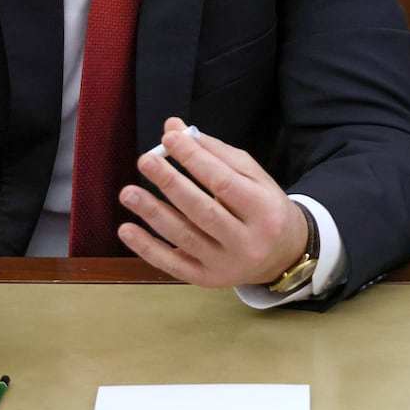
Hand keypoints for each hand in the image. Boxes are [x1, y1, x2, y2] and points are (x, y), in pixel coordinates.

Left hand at [120, 117, 309, 287]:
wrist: (282, 255)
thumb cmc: (264, 207)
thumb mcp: (253, 176)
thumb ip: (216, 153)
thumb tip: (176, 130)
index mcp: (264, 209)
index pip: (224, 183)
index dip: (195, 160)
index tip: (170, 138)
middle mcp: (247, 241)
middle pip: (203, 211)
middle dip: (171, 183)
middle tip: (146, 161)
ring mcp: (225, 264)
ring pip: (184, 237)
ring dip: (153, 213)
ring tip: (128, 192)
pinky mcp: (206, 279)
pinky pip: (172, 265)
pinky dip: (147, 248)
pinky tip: (127, 229)